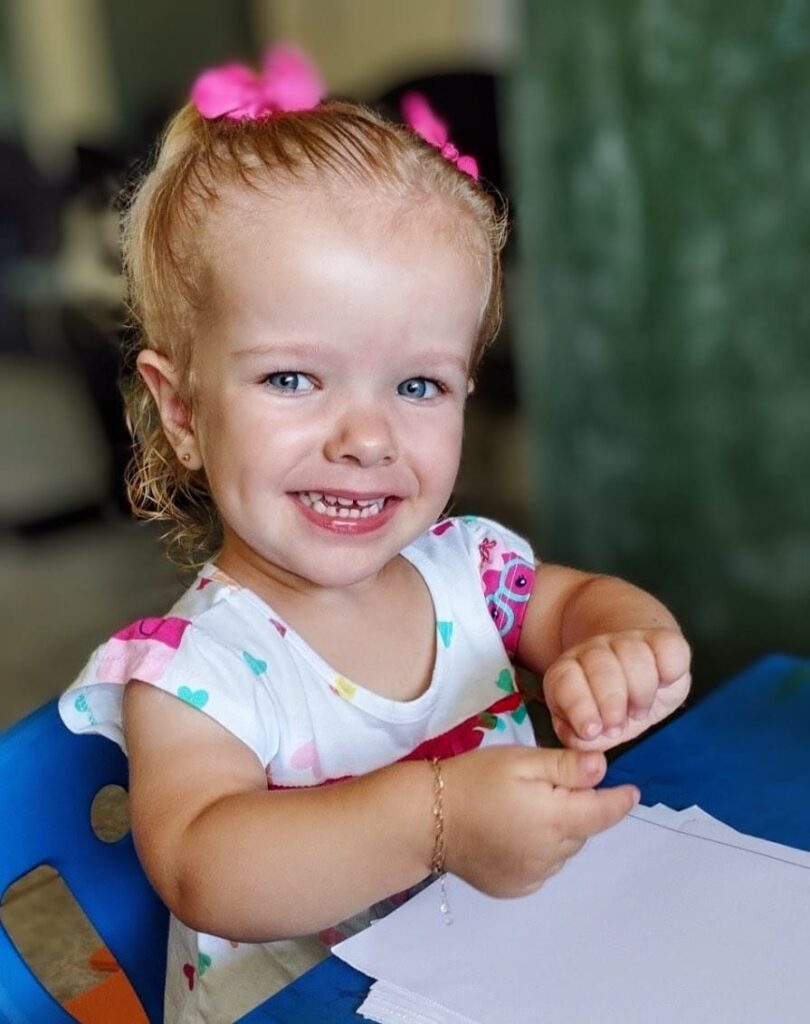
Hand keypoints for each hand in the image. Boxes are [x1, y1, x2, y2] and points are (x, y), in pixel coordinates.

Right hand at [440, 745, 638, 897]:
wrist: (426, 818)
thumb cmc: (474, 779)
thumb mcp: (520, 760)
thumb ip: (565, 767)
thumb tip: (603, 768)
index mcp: (555, 819)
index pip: (603, 813)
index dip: (620, 802)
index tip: (631, 792)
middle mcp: (550, 854)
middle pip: (582, 830)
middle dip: (578, 808)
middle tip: (550, 786)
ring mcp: (533, 876)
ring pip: (563, 850)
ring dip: (559, 831)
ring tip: (527, 809)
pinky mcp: (515, 888)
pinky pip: (543, 867)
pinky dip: (540, 851)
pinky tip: (515, 833)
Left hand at [543, 628, 691, 750]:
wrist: (643, 676)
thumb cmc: (611, 710)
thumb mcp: (591, 729)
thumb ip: (580, 738)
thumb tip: (583, 738)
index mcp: (568, 671)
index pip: (565, 680)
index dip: (578, 706)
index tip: (591, 730)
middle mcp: (594, 651)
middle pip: (600, 665)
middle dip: (610, 701)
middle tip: (617, 727)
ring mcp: (628, 640)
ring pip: (633, 654)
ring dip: (640, 691)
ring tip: (639, 712)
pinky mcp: (663, 638)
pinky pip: (668, 646)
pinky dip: (669, 669)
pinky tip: (665, 684)